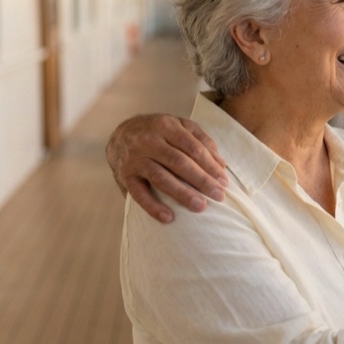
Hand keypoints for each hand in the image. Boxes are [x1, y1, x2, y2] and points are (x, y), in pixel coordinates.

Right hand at [105, 113, 227, 221]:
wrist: (119, 135)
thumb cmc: (158, 132)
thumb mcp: (180, 126)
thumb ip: (201, 140)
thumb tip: (221, 164)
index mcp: (166, 126)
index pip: (193, 148)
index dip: (210, 166)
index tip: (224, 182)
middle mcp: (149, 141)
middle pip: (180, 163)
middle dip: (202, 180)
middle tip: (219, 196)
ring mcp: (135, 159)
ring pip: (161, 178)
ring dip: (182, 194)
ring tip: (200, 207)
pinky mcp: (125, 175)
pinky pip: (139, 194)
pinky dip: (153, 206)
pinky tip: (169, 218)